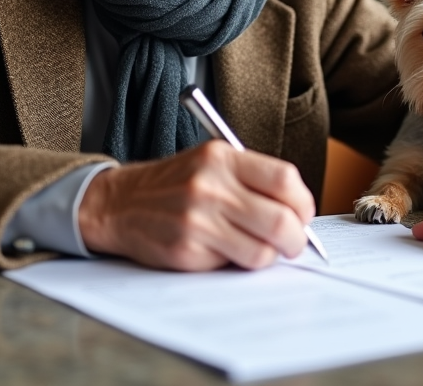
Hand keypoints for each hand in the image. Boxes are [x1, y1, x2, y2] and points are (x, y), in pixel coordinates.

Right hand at [77, 140, 316, 270]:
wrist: (119, 203)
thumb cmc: (174, 184)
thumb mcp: (211, 163)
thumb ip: (253, 179)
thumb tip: (299, 213)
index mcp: (222, 158)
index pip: (284, 180)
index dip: (303, 203)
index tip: (302, 214)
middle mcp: (210, 186)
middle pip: (281, 220)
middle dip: (296, 239)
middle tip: (293, 243)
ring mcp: (198, 220)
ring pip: (262, 251)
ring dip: (269, 255)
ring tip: (258, 247)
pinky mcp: (187, 250)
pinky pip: (234, 264)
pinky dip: (238, 262)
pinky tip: (224, 249)